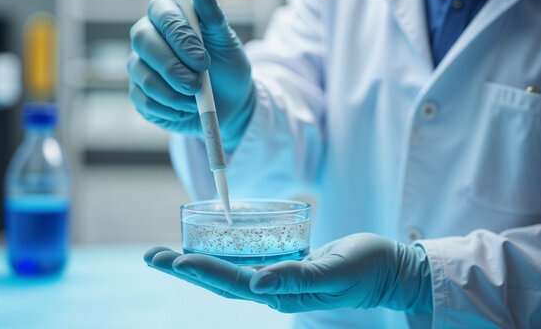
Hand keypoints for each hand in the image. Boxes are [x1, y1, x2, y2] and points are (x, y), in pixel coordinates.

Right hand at [128, 0, 254, 150]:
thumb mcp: (227, 43)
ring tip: (197, 97)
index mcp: (168, 18)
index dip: (178, 35)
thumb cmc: (227, 67)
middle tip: (196, 85)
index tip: (202, 60)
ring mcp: (139, 67)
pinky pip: (145, 102)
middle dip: (171, 67)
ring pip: (143, 76)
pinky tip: (186, 109)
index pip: (160, 12)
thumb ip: (214, 18)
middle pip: (142, 41)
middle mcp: (148, 39)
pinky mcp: (138, 95)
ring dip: (174, 93)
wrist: (230, 103)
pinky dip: (170, 109)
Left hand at [144, 233, 432, 313]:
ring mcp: (277, 280)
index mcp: (282, 293)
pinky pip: (245, 263)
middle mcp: (273, 290)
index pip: (234, 283)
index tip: (176, 259)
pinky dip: (221, 256)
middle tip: (152, 256)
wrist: (388, 270)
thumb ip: (298, 279)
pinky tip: (209, 248)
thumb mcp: (336, 272)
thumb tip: (259, 284)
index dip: (204, 270)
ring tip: (166, 254)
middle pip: (219, 280)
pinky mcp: (284, 268)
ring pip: (227, 273)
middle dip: (184, 268)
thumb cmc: (367, 269)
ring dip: (195, 263)